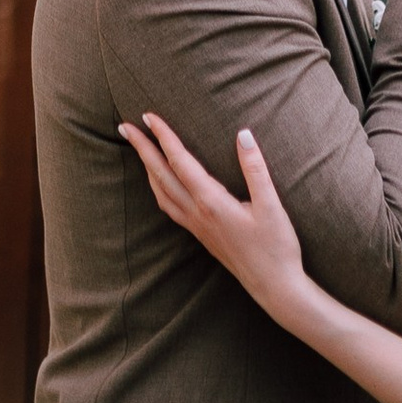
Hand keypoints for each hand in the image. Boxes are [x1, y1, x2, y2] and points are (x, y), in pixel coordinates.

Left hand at [120, 114, 306, 323]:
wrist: (274, 286)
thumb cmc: (276, 246)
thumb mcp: (272, 205)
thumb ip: (256, 168)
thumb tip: (243, 134)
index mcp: (211, 202)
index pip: (180, 161)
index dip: (163, 136)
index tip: (148, 116)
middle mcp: (197, 214)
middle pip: (161, 175)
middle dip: (142, 149)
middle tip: (124, 126)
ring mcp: (196, 226)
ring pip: (161, 193)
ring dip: (146, 168)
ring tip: (138, 149)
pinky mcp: (200, 235)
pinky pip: (169, 207)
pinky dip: (158, 188)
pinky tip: (161, 183)